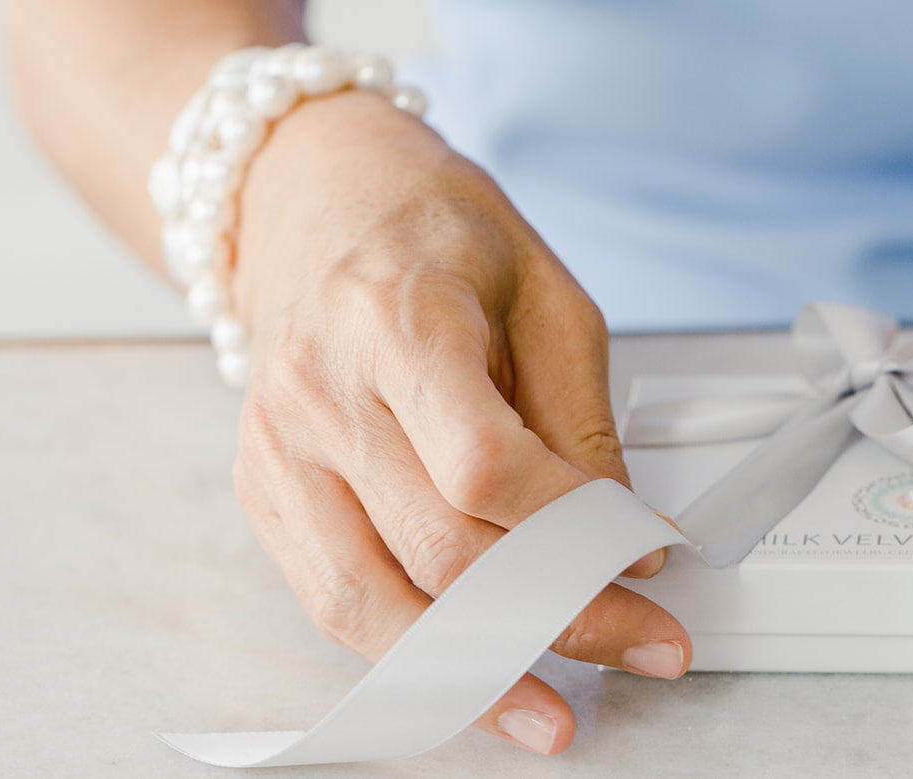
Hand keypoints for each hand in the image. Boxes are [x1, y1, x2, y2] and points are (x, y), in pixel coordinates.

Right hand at [227, 91, 687, 755]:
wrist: (314, 198)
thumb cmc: (435, 230)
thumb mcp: (542, 287)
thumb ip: (577, 411)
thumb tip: (619, 529)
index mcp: (399, 319)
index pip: (484, 464)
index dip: (575, 527)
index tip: (648, 550)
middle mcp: (322, 392)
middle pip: (440, 549)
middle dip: (560, 615)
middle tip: (645, 641)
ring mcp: (278, 449)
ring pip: (371, 604)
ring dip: (474, 675)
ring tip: (551, 713)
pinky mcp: (264, 490)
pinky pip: (331, 601)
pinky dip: (407, 653)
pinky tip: (472, 677)